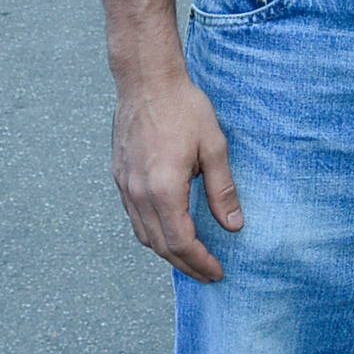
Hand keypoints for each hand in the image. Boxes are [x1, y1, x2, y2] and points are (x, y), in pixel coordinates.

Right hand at [112, 71, 240, 282]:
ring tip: (190, 258)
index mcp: (164, 189)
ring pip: (144, 234)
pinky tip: (168, 230)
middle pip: (160, 246)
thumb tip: (234, 225)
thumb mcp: (214, 147)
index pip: (181, 242)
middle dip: (185, 264)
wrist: (146, 80)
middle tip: (208, 273)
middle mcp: (138, 193)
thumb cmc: (183, 107)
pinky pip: (134, 217)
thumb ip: (222, 190)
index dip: (200, 261)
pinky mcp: (119, 176)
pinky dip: (152, 232)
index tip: (218, 271)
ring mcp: (124, 186)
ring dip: (167, 252)